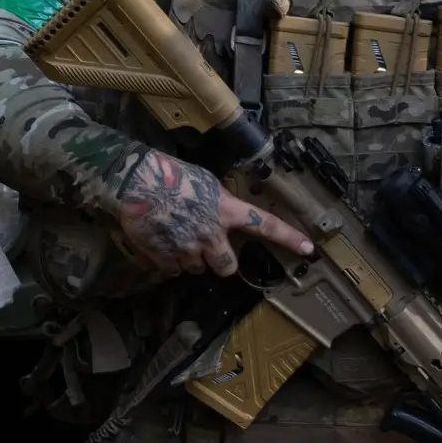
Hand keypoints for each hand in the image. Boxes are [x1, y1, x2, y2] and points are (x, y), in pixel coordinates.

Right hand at [116, 149, 313, 276]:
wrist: (134, 181)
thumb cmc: (168, 174)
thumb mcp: (204, 181)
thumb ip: (219, 202)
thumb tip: (224, 214)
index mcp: (225, 210)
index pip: (265, 225)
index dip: (288, 237)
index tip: (308, 249)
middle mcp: (211, 234)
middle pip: (228, 267)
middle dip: (220, 261)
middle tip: (208, 248)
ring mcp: (189, 248)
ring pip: (198, 268)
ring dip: (192, 258)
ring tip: (177, 236)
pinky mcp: (166, 257)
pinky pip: (174, 268)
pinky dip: (170, 259)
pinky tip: (162, 241)